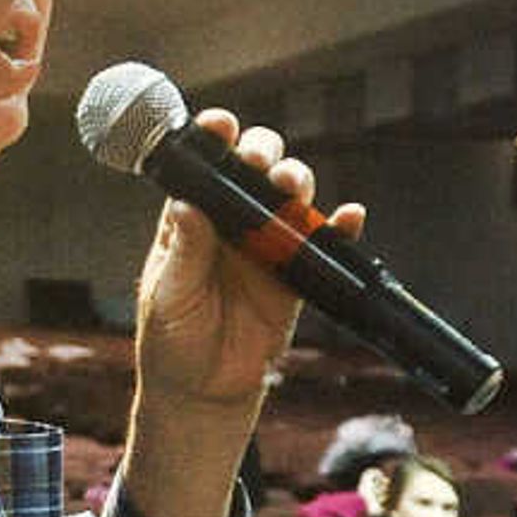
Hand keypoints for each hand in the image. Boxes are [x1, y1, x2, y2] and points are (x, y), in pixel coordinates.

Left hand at [128, 115, 353, 417]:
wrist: (203, 391)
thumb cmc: (172, 340)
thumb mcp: (169, 296)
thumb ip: (184, 253)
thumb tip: (186, 206)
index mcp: (192, 218)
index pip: (204, 166)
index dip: (214, 138)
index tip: (220, 126)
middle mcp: (232, 221)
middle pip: (254, 168)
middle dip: (262, 151)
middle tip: (260, 161)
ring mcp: (267, 245)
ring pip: (290, 196)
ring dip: (297, 181)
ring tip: (292, 187)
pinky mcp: (296, 274)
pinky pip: (323, 244)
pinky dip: (340, 228)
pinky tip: (348, 217)